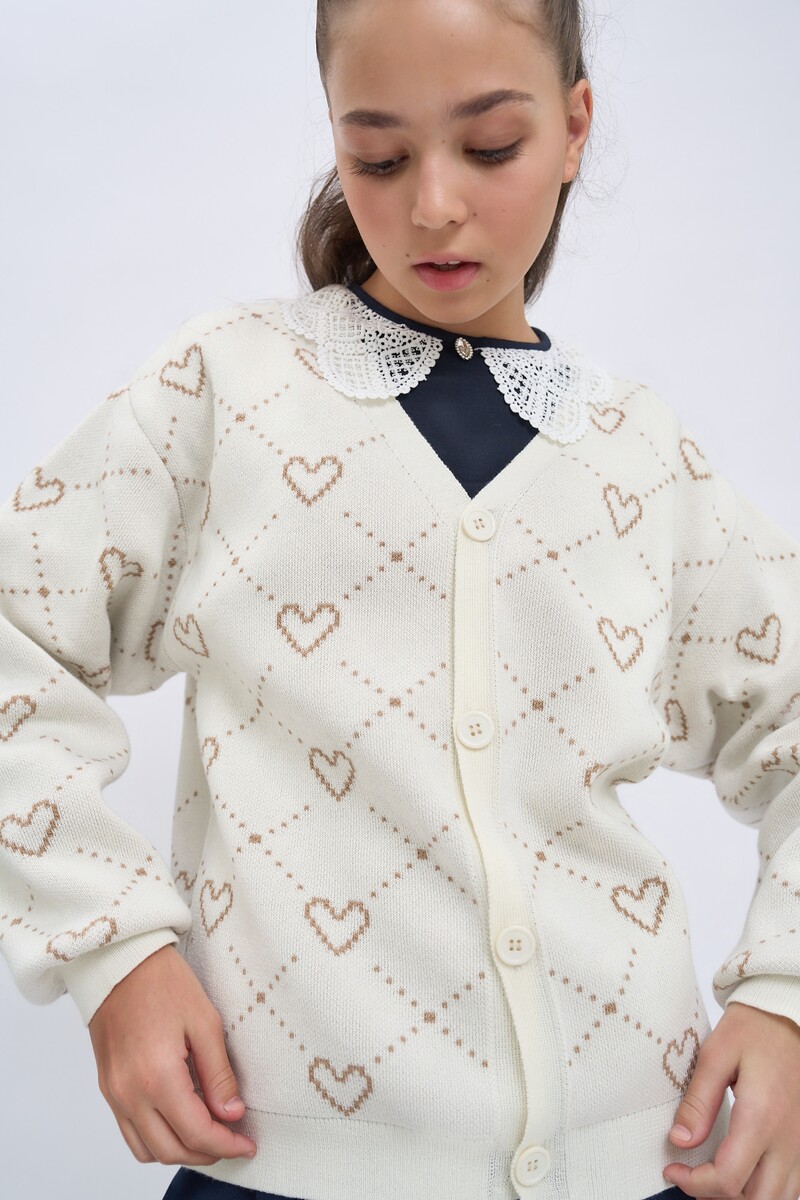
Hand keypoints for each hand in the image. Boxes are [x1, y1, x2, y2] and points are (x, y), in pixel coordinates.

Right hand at [87, 942, 257, 1165]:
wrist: (120, 962)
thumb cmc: (164, 983)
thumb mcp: (205, 1022)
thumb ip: (219, 1074)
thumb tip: (232, 1114)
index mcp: (158, 1078)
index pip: (197, 1133)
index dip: (226, 1146)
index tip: (248, 1145)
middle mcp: (130, 1094)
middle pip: (171, 1150)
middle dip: (206, 1154)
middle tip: (233, 1143)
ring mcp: (114, 1094)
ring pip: (146, 1150)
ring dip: (179, 1151)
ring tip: (209, 1136)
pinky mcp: (108, 1088)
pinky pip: (129, 1132)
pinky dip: (155, 1140)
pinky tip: (179, 1122)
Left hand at [663, 1000, 799, 1198]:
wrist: (787, 1017)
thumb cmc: (753, 1030)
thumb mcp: (716, 1055)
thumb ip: (698, 1101)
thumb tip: (680, 1140)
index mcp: (761, 1118)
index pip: (728, 1179)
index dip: (694, 1184)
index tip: (672, 1168)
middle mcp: (787, 1140)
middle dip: (717, 1196)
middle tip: (692, 1176)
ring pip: (777, 1198)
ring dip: (743, 1196)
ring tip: (714, 1175)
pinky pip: (791, 1185)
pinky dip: (765, 1188)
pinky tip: (742, 1169)